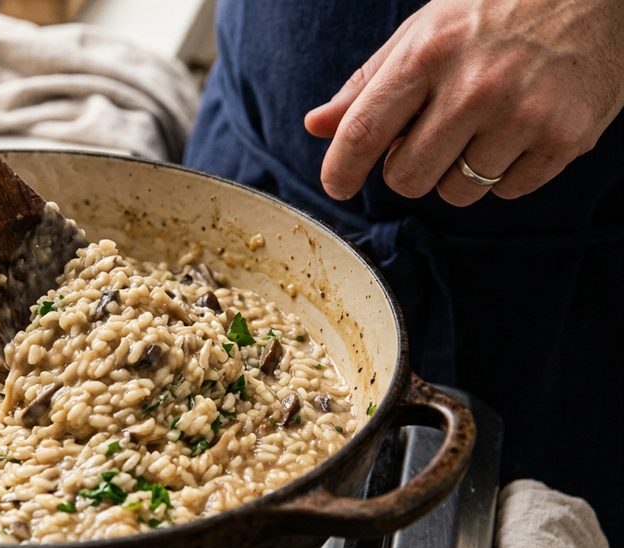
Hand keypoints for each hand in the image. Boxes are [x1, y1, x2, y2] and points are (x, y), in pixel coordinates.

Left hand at [304, 0, 623, 205]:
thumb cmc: (499, 9)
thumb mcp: (425, 31)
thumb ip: (369, 84)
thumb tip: (317, 126)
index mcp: (428, 54)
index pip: (362, 133)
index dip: (340, 171)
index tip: (337, 185)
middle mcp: (474, 87)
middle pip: (406, 178)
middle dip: (408, 168)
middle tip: (430, 137)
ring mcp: (523, 115)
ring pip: (457, 193)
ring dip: (458, 173)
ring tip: (481, 129)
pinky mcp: (565, 138)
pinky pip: (508, 192)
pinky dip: (505, 174)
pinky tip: (518, 132)